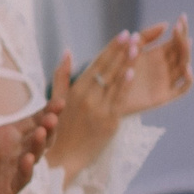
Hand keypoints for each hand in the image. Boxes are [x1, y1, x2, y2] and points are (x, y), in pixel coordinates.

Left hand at [0, 100, 55, 193]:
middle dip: (49, 124)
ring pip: (35, 154)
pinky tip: (28, 160)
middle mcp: (17, 150)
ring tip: (41, 131)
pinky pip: (21, 178)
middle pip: (41, 134)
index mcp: (10, 134)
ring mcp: (15, 169)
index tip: (60, 100)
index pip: (36, 119)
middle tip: (55, 113)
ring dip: (39, 143)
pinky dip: (26, 169)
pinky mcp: (8, 188)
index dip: (49, 110)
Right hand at [46, 39, 125, 174]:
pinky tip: (132, 73)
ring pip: (115, 82)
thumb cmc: (58, 130)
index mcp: (75, 89)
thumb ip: (61, 75)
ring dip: (127, 63)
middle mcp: (86, 96)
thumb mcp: (56, 100)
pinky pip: (118, 101)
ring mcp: (97, 108)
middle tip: (135, 35)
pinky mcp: (107, 122)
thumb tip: (67, 51)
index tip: (124, 34)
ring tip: (138, 47)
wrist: (61, 159)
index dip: (112, 48)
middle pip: (107, 69)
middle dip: (122, 50)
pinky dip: (124, 86)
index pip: (97, 63)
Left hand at [113, 18, 191, 116]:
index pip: (176, 41)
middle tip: (180, 27)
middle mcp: (165, 67)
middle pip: (182, 52)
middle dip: (183, 39)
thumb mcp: (130, 50)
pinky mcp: (164, 96)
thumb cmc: (116, 71)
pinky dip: (188, 79)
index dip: (181, 30)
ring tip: (184, 41)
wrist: (106, 97)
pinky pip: (182, 89)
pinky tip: (186, 68)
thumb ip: (145, 37)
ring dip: (186, 54)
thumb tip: (165, 25)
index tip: (182, 17)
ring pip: (184, 67)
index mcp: (158, 55)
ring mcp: (166, 81)